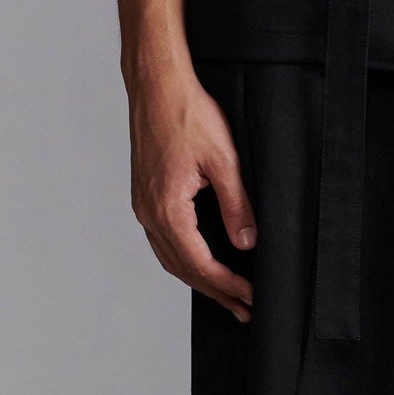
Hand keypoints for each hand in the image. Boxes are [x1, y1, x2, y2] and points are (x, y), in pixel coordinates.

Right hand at [126, 63, 256, 320]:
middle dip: (214, 291)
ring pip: (169, 257)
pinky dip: (182, 258)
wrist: (156, 85)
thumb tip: (247, 242)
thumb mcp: (223, 159)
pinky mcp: (144, 195)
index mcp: (168, 208)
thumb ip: (236, 204)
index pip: (200, 263)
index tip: (250, 297)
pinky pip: (162, 240)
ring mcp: (143, 205)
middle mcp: (149, 212)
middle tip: (243, 309)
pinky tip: (198, 261)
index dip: (227, 285)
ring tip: (224, 294)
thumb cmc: (187, 113)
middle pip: (183, 267)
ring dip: (197, 278)